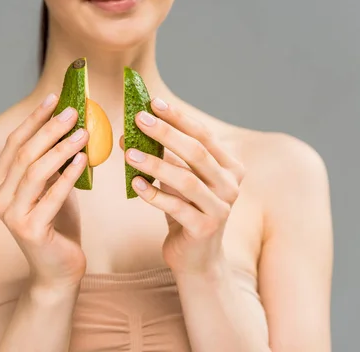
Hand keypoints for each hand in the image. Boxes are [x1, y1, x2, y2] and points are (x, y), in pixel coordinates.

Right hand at [0, 93, 89, 288]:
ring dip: (61, 148)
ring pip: (35, 172)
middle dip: (49, 129)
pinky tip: (84, 158)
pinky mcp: (30, 230)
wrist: (58, 269)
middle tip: (73, 111)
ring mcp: (11, 216)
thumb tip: (68, 123)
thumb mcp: (50, 187)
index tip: (54, 98)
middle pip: (24, 154)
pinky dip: (69, 175)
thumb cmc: (56, 224)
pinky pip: (52, 195)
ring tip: (83, 132)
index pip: (13, 144)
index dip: (34, 119)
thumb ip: (50, 162)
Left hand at [123, 98, 245, 276]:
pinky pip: (176, 208)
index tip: (152, 102)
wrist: (197, 257)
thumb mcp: (180, 180)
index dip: (178, 117)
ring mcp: (221, 209)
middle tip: (138, 119)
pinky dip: (154, 195)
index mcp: (230, 167)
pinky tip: (135, 184)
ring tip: (128, 153)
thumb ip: (167, 156)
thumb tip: (133, 129)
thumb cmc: (187, 210)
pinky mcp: (204, 229)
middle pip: (197, 152)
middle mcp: (231, 185)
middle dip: (166, 132)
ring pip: (186, 180)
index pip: (204, 134)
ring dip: (155, 164)